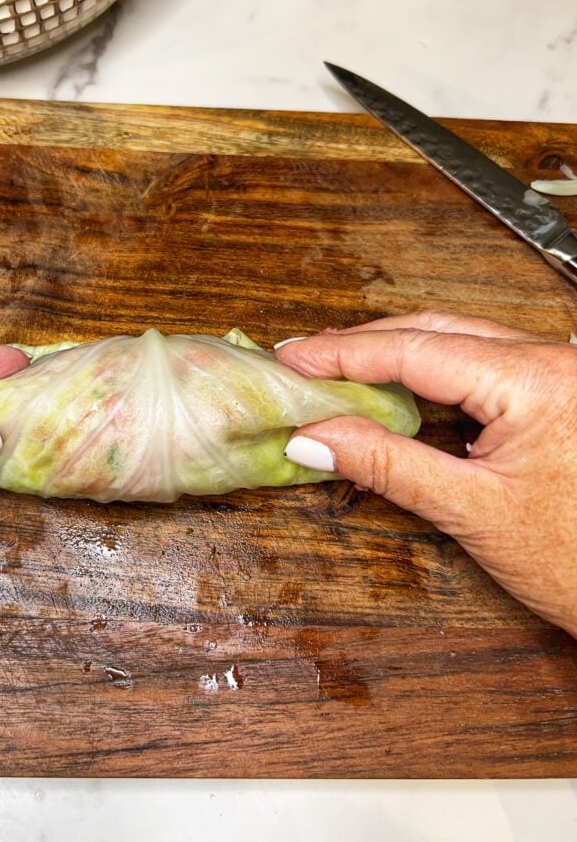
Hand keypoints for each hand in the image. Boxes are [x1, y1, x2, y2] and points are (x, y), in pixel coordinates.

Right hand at [277, 311, 576, 636]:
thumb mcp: (474, 512)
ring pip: (458, 344)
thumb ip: (387, 465)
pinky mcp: (556, 395)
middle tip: (305, 362)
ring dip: (395, 358)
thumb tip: (315, 440)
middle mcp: (552, 361)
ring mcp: (558, 375)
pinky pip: (481, 369)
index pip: (416, 350)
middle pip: (436, 332)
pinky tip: (395, 391)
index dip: (344, 353)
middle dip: (364, 346)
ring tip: (337, 373)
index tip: (294, 358)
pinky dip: (430, 378)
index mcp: (536, 380)